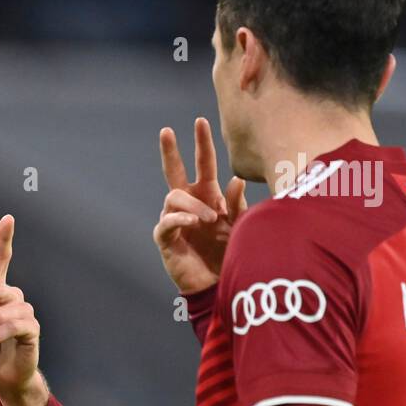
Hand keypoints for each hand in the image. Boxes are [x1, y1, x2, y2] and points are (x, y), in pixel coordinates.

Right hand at [153, 116, 247, 294]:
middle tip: (167, 131)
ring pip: (174, 197)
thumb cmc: (230, 253)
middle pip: (174, 172)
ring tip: (210, 219)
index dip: (202, 143)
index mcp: (207, 195)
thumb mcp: (240, 225)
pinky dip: (181, 219)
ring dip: (193, 204)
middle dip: (170, 151)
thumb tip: (235, 180)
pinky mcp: (165, 239)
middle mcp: (188, 204)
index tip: (200, 120)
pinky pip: (167, 221)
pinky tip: (196, 223)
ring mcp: (174, 220)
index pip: (203, 164)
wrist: (219, 284)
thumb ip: (237, 204)